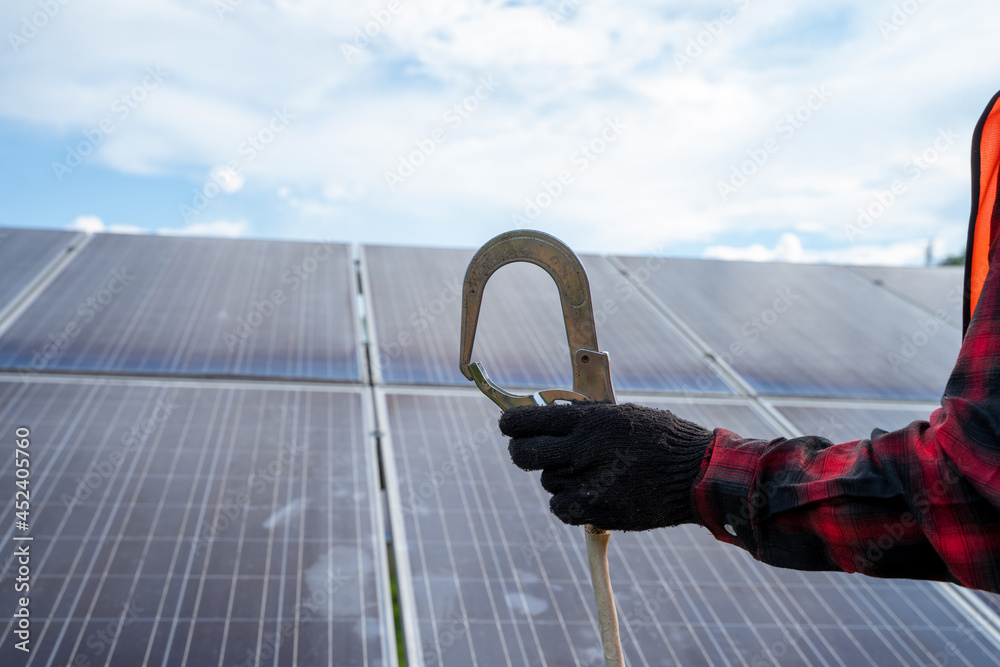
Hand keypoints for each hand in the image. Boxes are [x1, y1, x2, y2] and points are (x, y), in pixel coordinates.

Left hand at [499, 402, 713, 530]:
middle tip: (529, 452)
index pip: (528, 420)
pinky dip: (568, 505)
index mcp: (590, 420)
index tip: (508, 427)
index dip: (511, 424)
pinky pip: (560, 508)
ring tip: (589, 474)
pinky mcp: (598, 510)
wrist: (696, 473)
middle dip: (521, 452)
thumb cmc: (661, 439)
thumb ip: (584, 419)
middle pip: (523, 454)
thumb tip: (546, 419)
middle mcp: (584, 449)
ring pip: (547, 482)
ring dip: (559, 479)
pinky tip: (587, 495)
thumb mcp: (622, 415)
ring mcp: (589, 481)